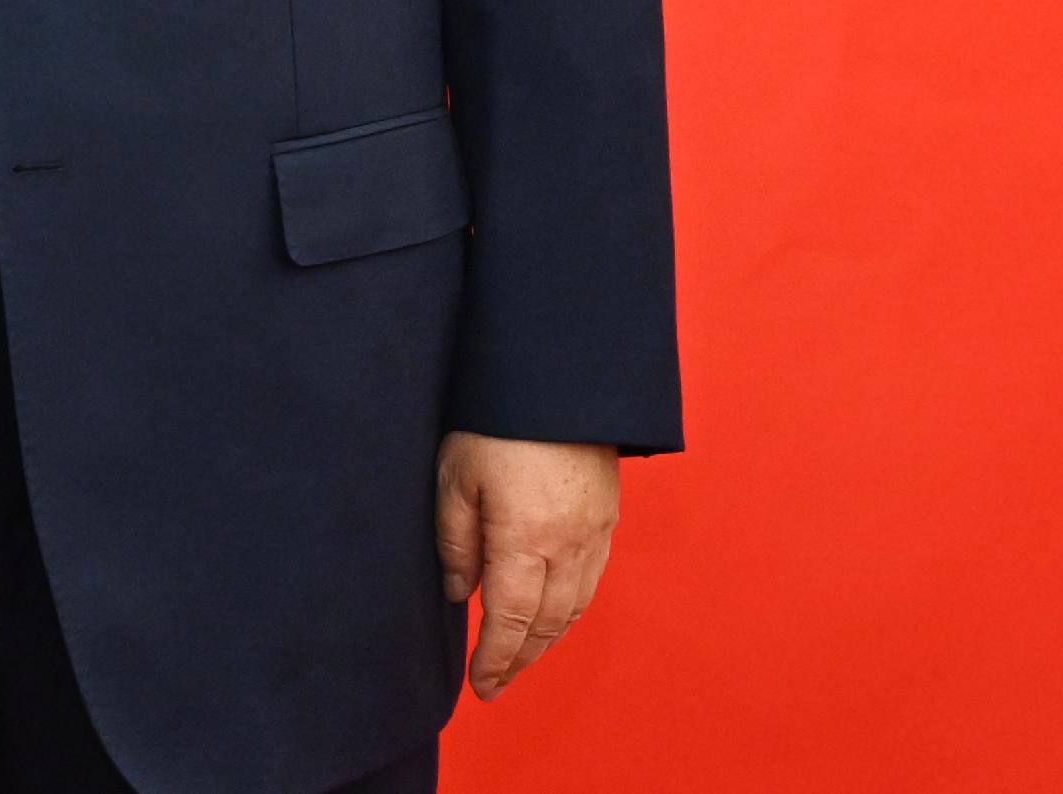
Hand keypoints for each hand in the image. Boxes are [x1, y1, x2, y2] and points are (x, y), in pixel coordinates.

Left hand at [433, 432, 618, 698]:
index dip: (496, 659)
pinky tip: (554, 613)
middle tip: (496, 683)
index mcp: (526, 540)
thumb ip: (456, 539)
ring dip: (547, 639)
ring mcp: (594, 532)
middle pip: (547, 623)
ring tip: (520, 657)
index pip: (511, 621)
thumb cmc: (497, 420)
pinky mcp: (607, 515)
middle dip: (520, 659)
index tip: (481, 686)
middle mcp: (568, 546)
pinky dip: (571, 609)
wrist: (558, 375)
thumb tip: (462, 592)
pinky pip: (592, 580)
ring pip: (574, 607)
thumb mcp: (456, 475)